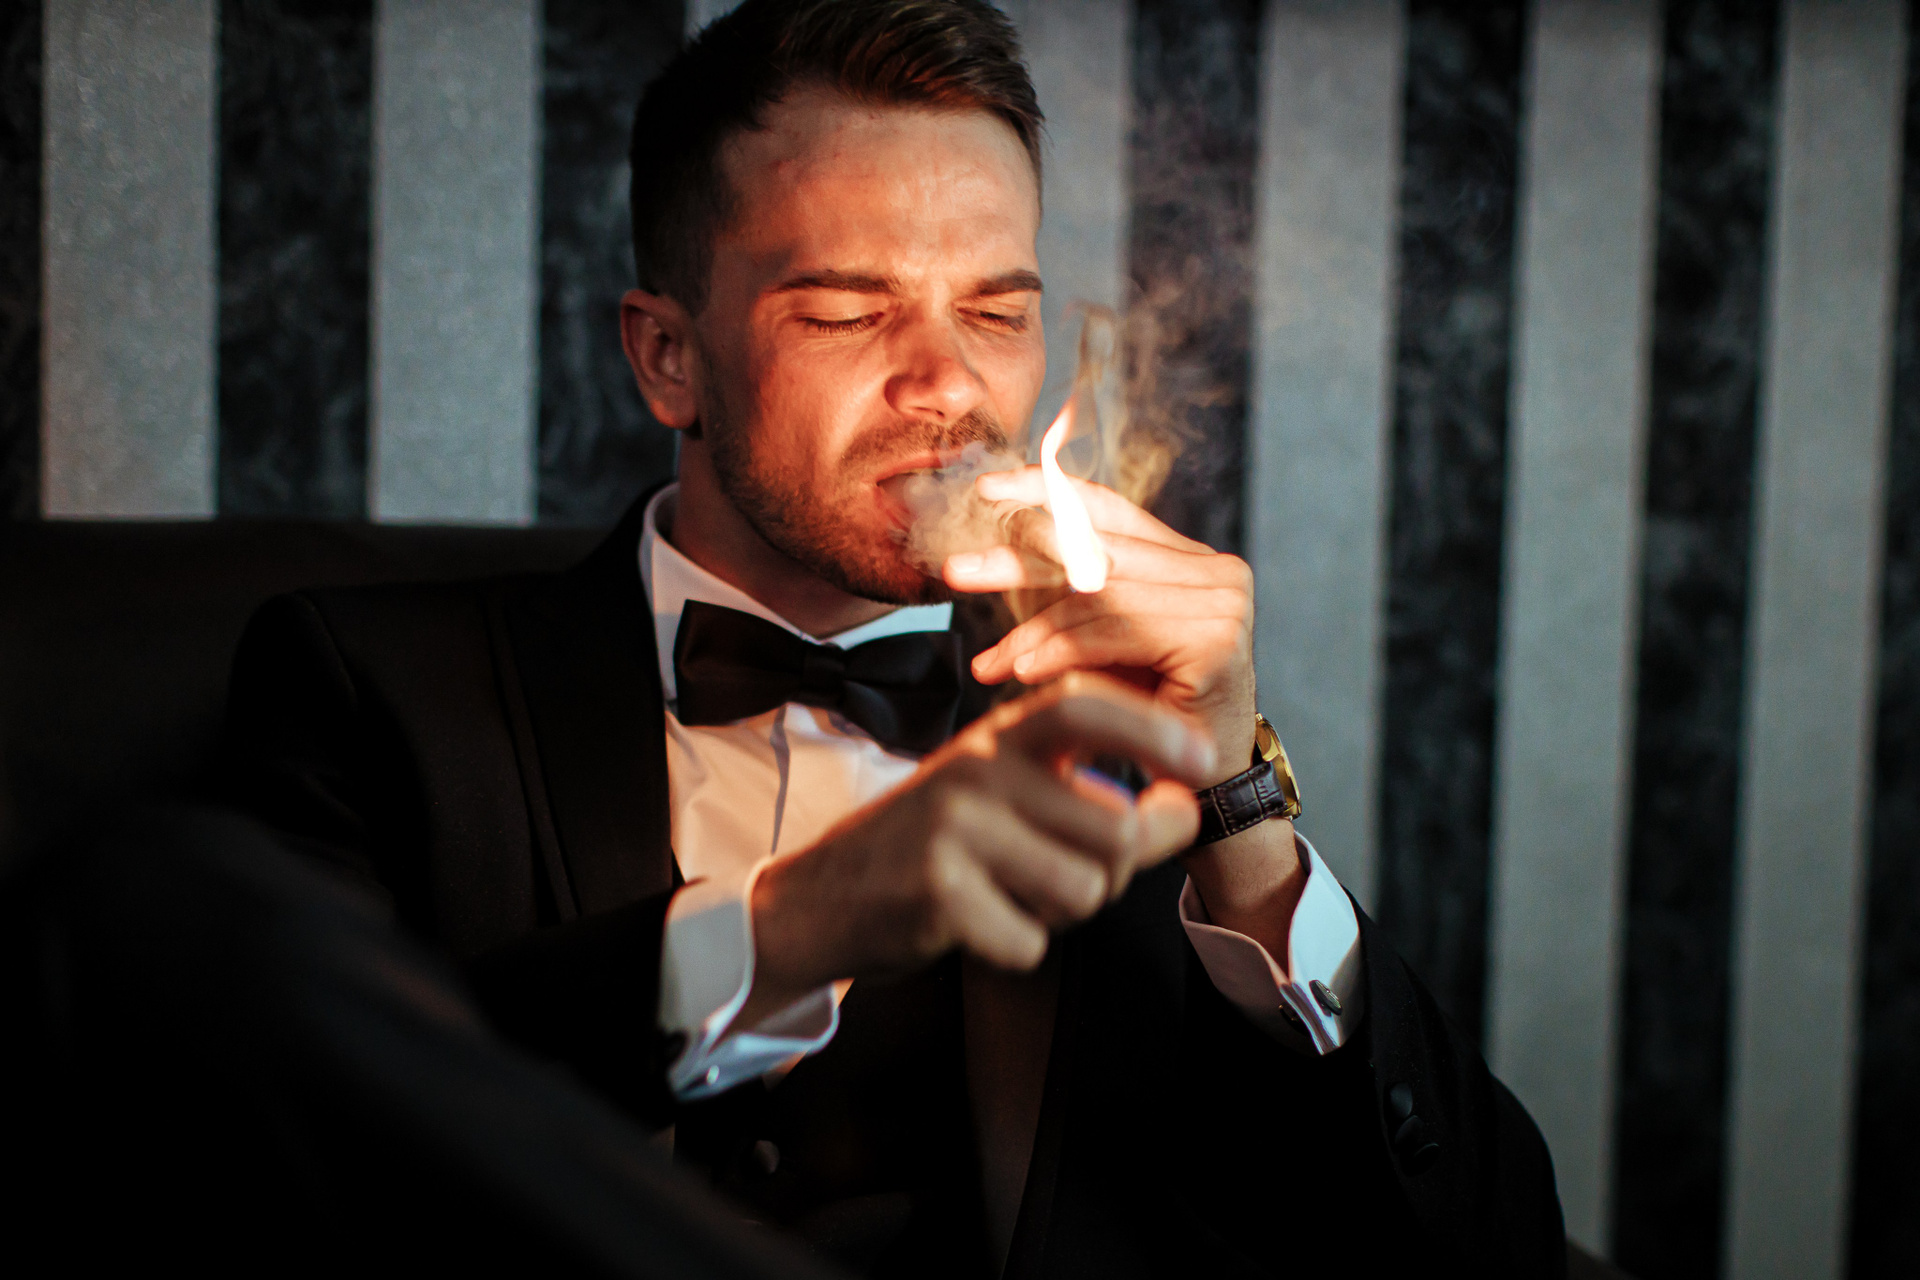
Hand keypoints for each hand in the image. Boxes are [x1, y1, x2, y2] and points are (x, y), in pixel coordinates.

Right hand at [744, 675, 1215, 1016]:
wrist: (824, 897)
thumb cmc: (936, 847)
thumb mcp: (1011, 802)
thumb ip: (1102, 805)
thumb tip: (1190, 807)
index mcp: (997, 736)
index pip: (1084, 707)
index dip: (1153, 729)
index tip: (1204, 757)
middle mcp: (977, 767)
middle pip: (1112, 831)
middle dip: (1106, 876)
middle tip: (1057, 879)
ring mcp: (953, 827)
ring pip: (1081, 890)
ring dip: (1060, 914)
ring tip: (1007, 895)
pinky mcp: (936, 891)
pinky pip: (1030, 940)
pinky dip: (1013, 947)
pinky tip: (972, 923)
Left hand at [941, 468, 1304, 959]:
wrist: (1200, 790)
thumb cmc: (1146, 715)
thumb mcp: (1103, 640)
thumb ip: (1072, 591)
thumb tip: (995, 543)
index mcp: (1190, 559)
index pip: (1110, 510)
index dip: (1045, 493)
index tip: (984, 491)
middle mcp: (1215, 570)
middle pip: (1095, 550)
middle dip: (1017, 560)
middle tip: (956, 572)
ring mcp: (1222, 603)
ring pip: (1097, 596)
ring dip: (1031, 628)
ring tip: (987, 660)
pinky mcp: (1215, 641)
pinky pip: (1113, 633)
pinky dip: (1059, 650)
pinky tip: (1019, 671)